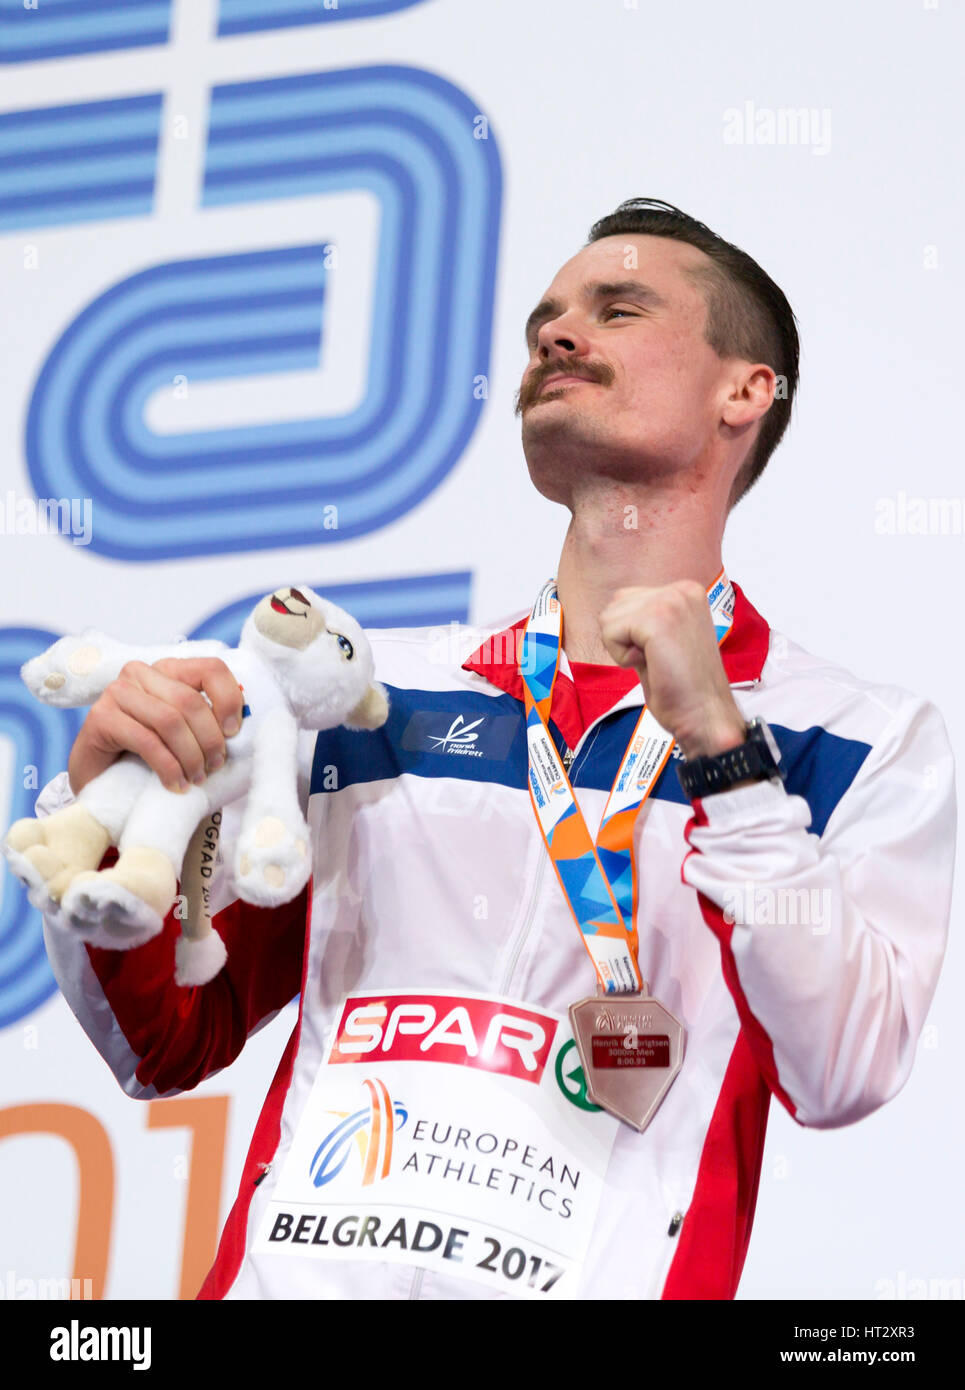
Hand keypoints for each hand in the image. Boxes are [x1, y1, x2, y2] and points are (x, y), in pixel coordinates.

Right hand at [67, 658, 244, 795]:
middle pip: (190, 701)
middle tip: (214, 767)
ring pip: (170, 720)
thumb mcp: (185, 733)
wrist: (102, 781)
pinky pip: (146, 740)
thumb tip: (244, 726)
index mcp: (168, 670)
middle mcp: (141, 673)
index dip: (228, 701)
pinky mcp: (99, 717)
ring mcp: (117, 692)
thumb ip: (208, 721)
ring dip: (190, 756)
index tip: (233, 733)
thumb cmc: (150, 756)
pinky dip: (168, 766)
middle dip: (209, 740)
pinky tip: (176, 784)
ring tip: (196, 778)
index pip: (211, 668)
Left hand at [598, 581, 746, 757]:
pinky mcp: (657, 619)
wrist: (706, 714)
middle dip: (624, 638)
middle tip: (658, 660)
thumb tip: (610, 614)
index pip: (627, 599)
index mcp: (686, 591)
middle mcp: (681, 589)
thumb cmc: (685, 687)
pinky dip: (622, 657)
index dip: (631, 634)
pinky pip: (611, 633)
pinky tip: (651, 666)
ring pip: (609, 618)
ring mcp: (671, 601)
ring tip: (656, 662)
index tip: (662, 653)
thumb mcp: (664, 640)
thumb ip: (643, 621)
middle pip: (615, 605)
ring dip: (623, 648)